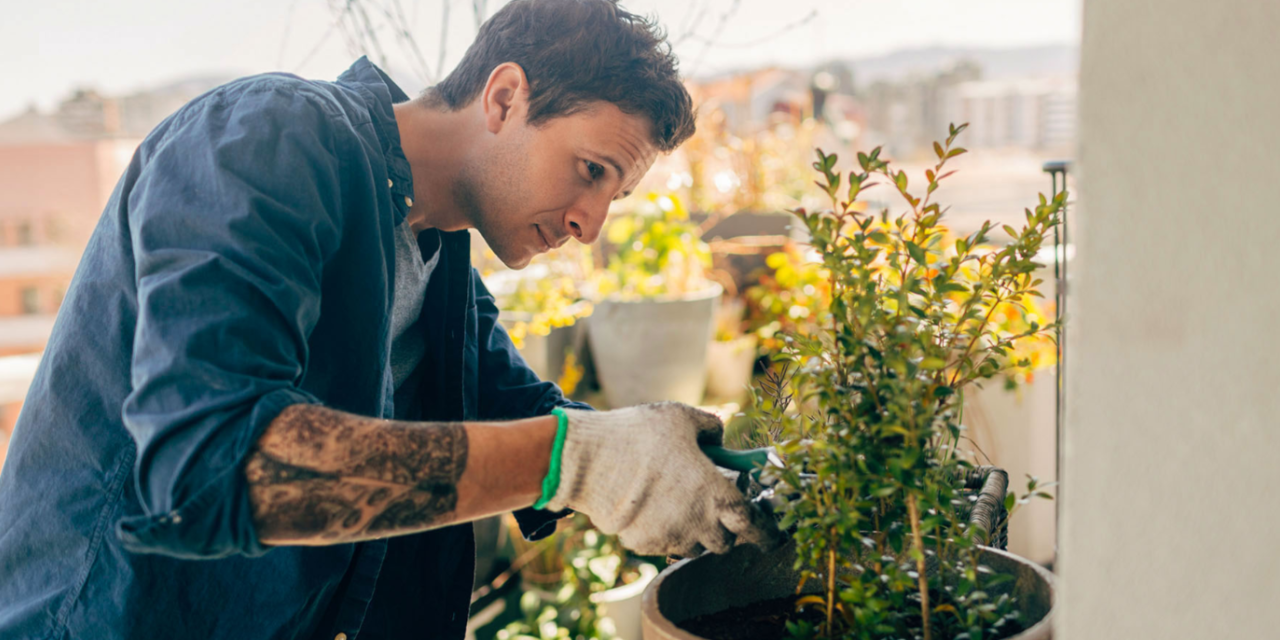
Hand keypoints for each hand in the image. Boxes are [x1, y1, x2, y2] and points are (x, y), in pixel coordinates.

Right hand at [546, 403, 782, 556]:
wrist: (588, 460)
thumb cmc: (639, 434)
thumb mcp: (681, 417)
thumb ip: (710, 428)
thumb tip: (719, 438)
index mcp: (715, 494)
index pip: (753, 526)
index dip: (766, 533)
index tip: (771, 535)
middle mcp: (697, 523)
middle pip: (724, 543)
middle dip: (724, 529)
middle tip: (714, 508)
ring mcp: (669, 537)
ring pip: (694, 547)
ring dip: (695, 533)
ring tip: (680, 506)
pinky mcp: (642, 544)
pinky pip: (663, 544)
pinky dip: (665, 532)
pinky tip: (652, 508)